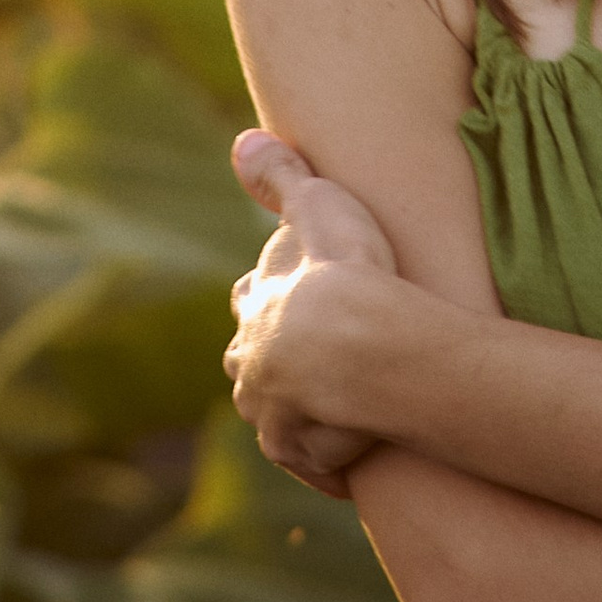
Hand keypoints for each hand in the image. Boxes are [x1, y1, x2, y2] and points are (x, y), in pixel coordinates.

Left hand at [225, 129, 400, 494]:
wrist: (360, 342)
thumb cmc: (343, 269)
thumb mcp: (314, 204)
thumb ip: (281, 174)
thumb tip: (242, 141)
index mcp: (255, 308)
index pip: (250, 306)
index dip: (267, 305)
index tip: (288, 308)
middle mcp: (250, 363)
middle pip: (250, 369)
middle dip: (269, 369)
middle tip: (304, 370)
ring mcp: (270, 411)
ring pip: (276, 419)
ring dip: (298, 418)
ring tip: (330, 417)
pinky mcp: (297, 449)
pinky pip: (311, 461)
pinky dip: (328, 460)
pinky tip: (350, 458)